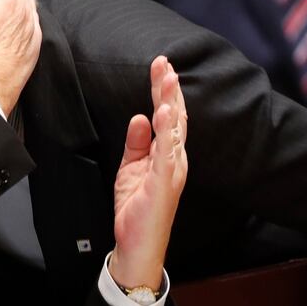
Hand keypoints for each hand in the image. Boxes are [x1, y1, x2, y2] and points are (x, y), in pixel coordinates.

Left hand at [109, 56, 187, 289]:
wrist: (136, 242)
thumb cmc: (137, 206)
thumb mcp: (131, 167)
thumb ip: (137, 142)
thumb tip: (139, 116)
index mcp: (167, 153)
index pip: (169, 116)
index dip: (164, 91)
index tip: (159, 66)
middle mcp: (174, 158)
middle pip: (175, 117)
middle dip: (169, 89)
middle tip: (164, 63)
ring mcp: (171, 170)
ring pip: (174, 130)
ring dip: (170, 102)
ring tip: (167, 79)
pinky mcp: (163, 182)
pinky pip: (165, 153)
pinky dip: (165, 132)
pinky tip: (162, 114)